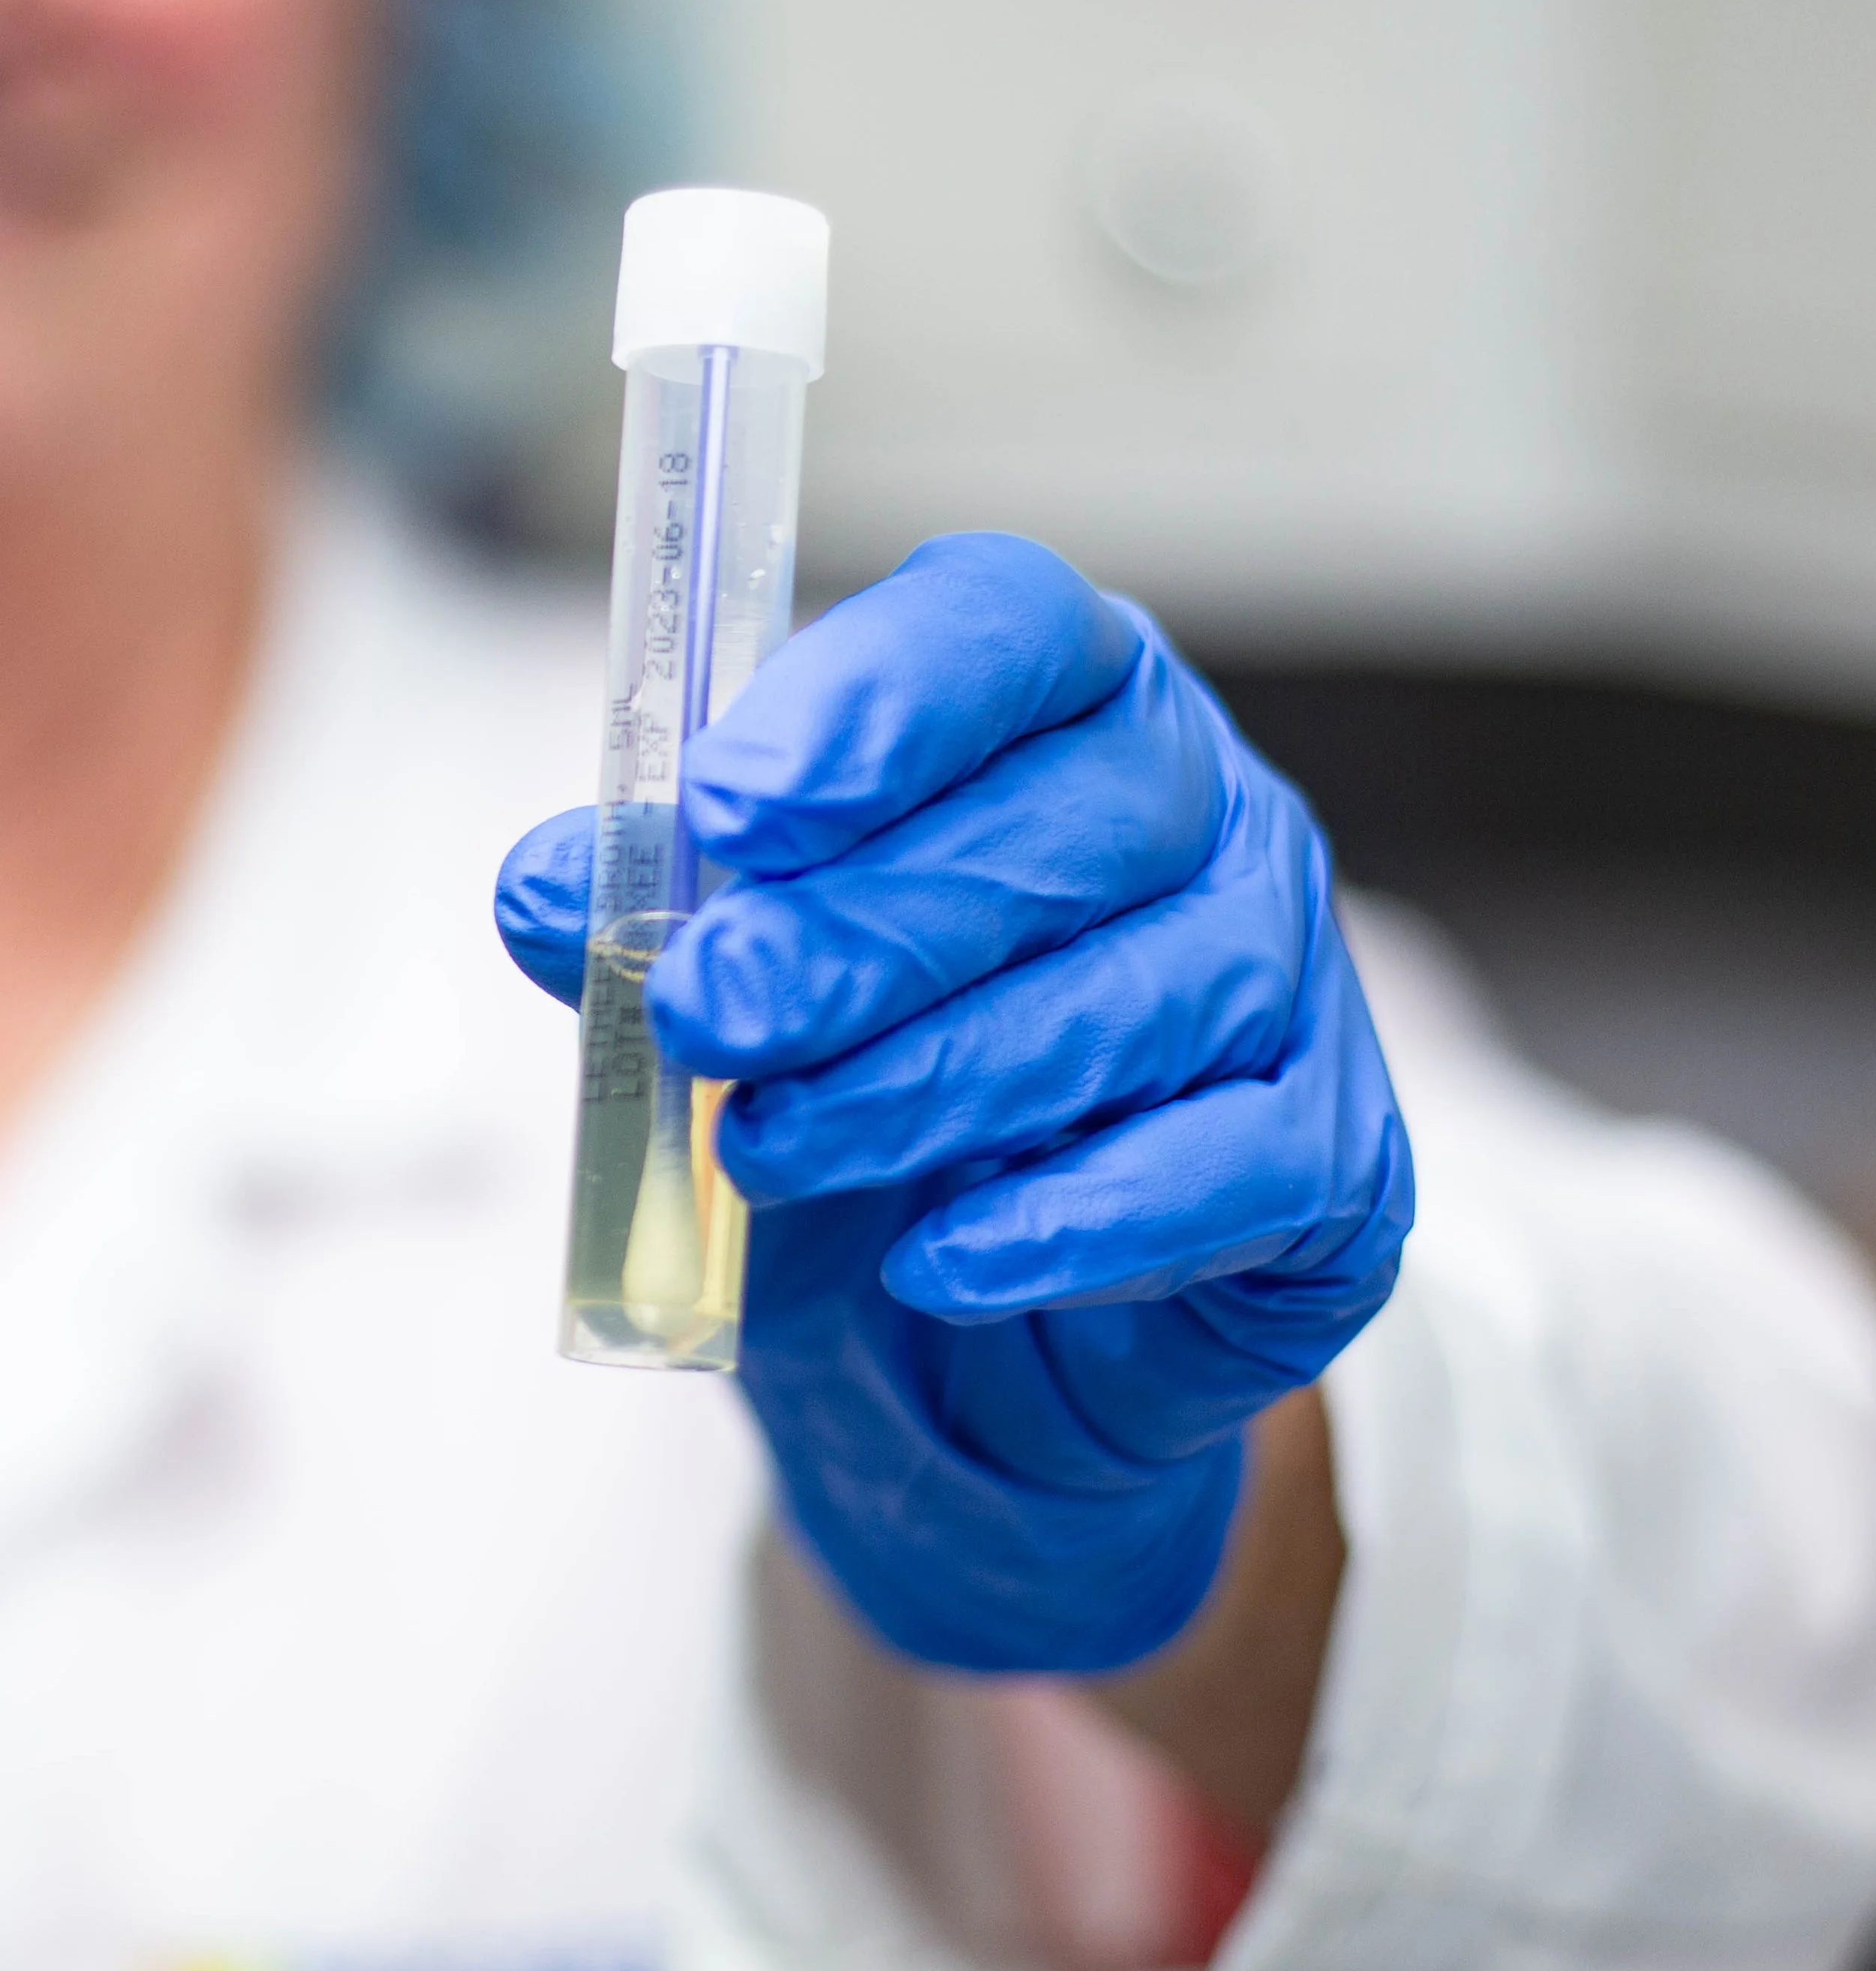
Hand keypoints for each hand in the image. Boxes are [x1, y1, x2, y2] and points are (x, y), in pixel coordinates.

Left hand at [496, 534, 1411, 1672]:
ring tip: (773, 1149)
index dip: (878, 701)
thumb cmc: (883, 1114)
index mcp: (1069, 711)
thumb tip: (544, 891)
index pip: (1008, 632)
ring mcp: (1294, 981)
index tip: (732, 803)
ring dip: (939, 1080)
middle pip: (1073, 823)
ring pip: (1143, 1000)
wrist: (1016, 1339)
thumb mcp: (753, 1003)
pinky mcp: (1333, 1157)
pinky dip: (1068, 1221)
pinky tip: (938, 1264)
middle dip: (871, 925)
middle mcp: (1212, 815)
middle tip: (711, 1009)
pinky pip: (1222, 1172)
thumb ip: (662, 925)